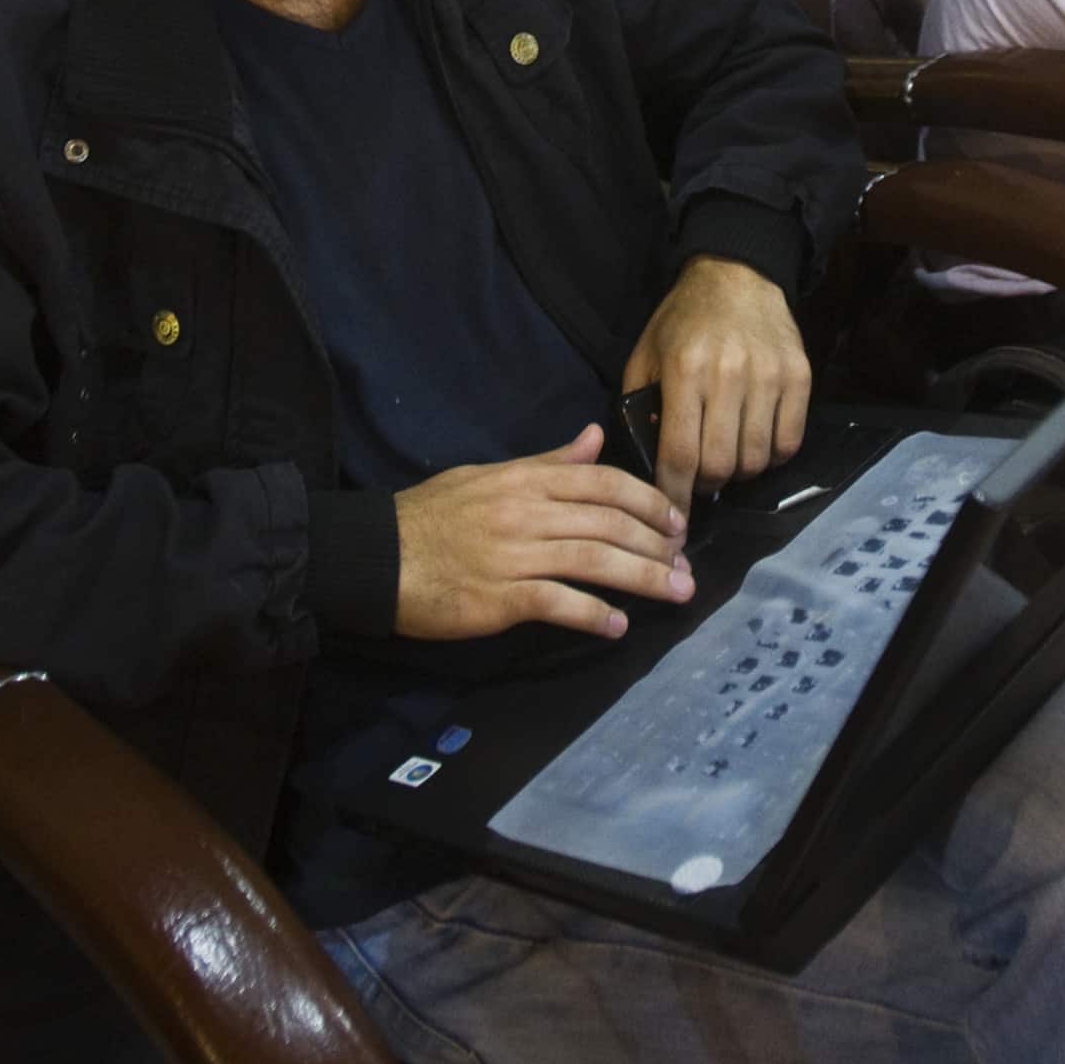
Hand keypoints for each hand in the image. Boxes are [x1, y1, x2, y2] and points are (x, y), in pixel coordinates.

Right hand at [394, 424, 690, 640]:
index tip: (675, 523)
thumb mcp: (489, 475)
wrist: (377, 556)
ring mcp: (514, 554)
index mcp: (525, 480)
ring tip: (675, 593)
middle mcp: (526, 512)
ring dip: (643, 579)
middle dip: (656, 546)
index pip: (602, 482)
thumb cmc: (432, 516)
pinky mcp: (499, 597)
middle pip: (609, 522)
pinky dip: (593, 615)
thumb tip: (594, 437)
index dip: (647, 501)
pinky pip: (558, 602)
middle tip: (686, 568)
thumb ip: (546, 462)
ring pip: (594, 560)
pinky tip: (617, 626)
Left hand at [620, 255, 810, 518]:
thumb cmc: (683, 320)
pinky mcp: (799, 377)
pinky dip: (771, 457)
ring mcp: (769, 376)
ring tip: (726, 461)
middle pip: (720, 464)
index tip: (671, 513)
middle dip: (705, 485)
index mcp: (684, 370)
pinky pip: (789, 442)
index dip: (674, 493)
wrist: (736, 275)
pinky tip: (755, 445)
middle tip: (699, 480)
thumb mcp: (645, 355)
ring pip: (755, 460)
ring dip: (738, 473)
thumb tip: (650, 461)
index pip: (680, 453)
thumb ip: (640, 405)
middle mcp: (728, 374)